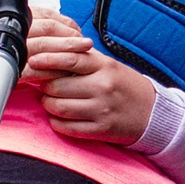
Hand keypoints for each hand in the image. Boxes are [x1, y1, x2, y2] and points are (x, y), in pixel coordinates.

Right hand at [0, 9, 75, 91]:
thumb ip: (17, 26)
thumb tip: (44, 30)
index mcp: (11, 16)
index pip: (47, 15)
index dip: (66, 25)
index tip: (78, 33)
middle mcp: (11, 26)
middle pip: (49, 26)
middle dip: (71, 36)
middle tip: (86, 45)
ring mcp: (8, 43)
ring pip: (44, 42)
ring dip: (65, 49)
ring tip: (80, 56)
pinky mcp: (4, 63)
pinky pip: (32, 65)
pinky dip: (47, 69)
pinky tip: (57, 73)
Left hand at [25, 15, 158, 142]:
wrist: (151, 112)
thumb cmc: (123, 86)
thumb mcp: (108, 65)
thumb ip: (82, 59)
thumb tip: (48, 54)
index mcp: (104, 66)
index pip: (70, 58)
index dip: (47, 59)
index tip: (33, 60)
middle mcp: (103, 86)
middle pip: (57, 85)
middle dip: (45, 87)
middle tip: (46, 87)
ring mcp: (102, 109)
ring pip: (59, 107)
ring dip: (49, 105)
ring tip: (52, 102)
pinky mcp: (101, 129)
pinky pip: (67, 127)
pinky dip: (57, 122)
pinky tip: (60, 117)